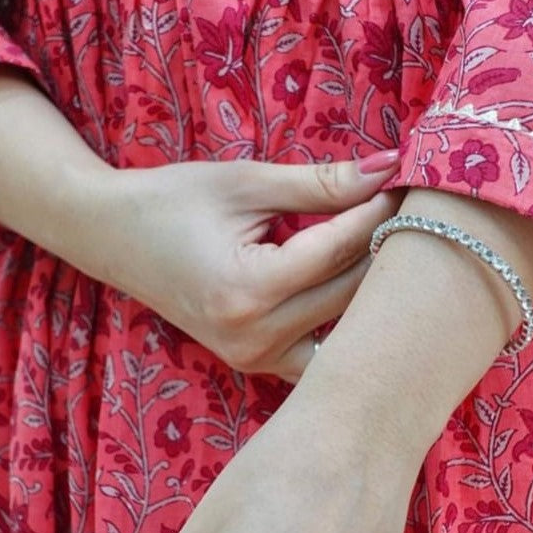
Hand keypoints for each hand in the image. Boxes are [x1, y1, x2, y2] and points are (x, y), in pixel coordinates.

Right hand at [88, 153, 401, 380]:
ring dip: (374, 290)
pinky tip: (367, 290)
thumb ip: (321, 183)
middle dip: (389, 249)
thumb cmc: (173, 200)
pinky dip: (347, 323)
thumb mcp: (247, 182)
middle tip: (421, 211)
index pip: (340, 249)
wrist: (112, 237)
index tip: (412, 182)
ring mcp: (255, 360)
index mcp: (247, 289)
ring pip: (345, 329)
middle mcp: (253, 338)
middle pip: (352, 294)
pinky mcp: (257, 364)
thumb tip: (391, 167)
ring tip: (400, 247)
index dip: (381, 211)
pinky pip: (323, 353)